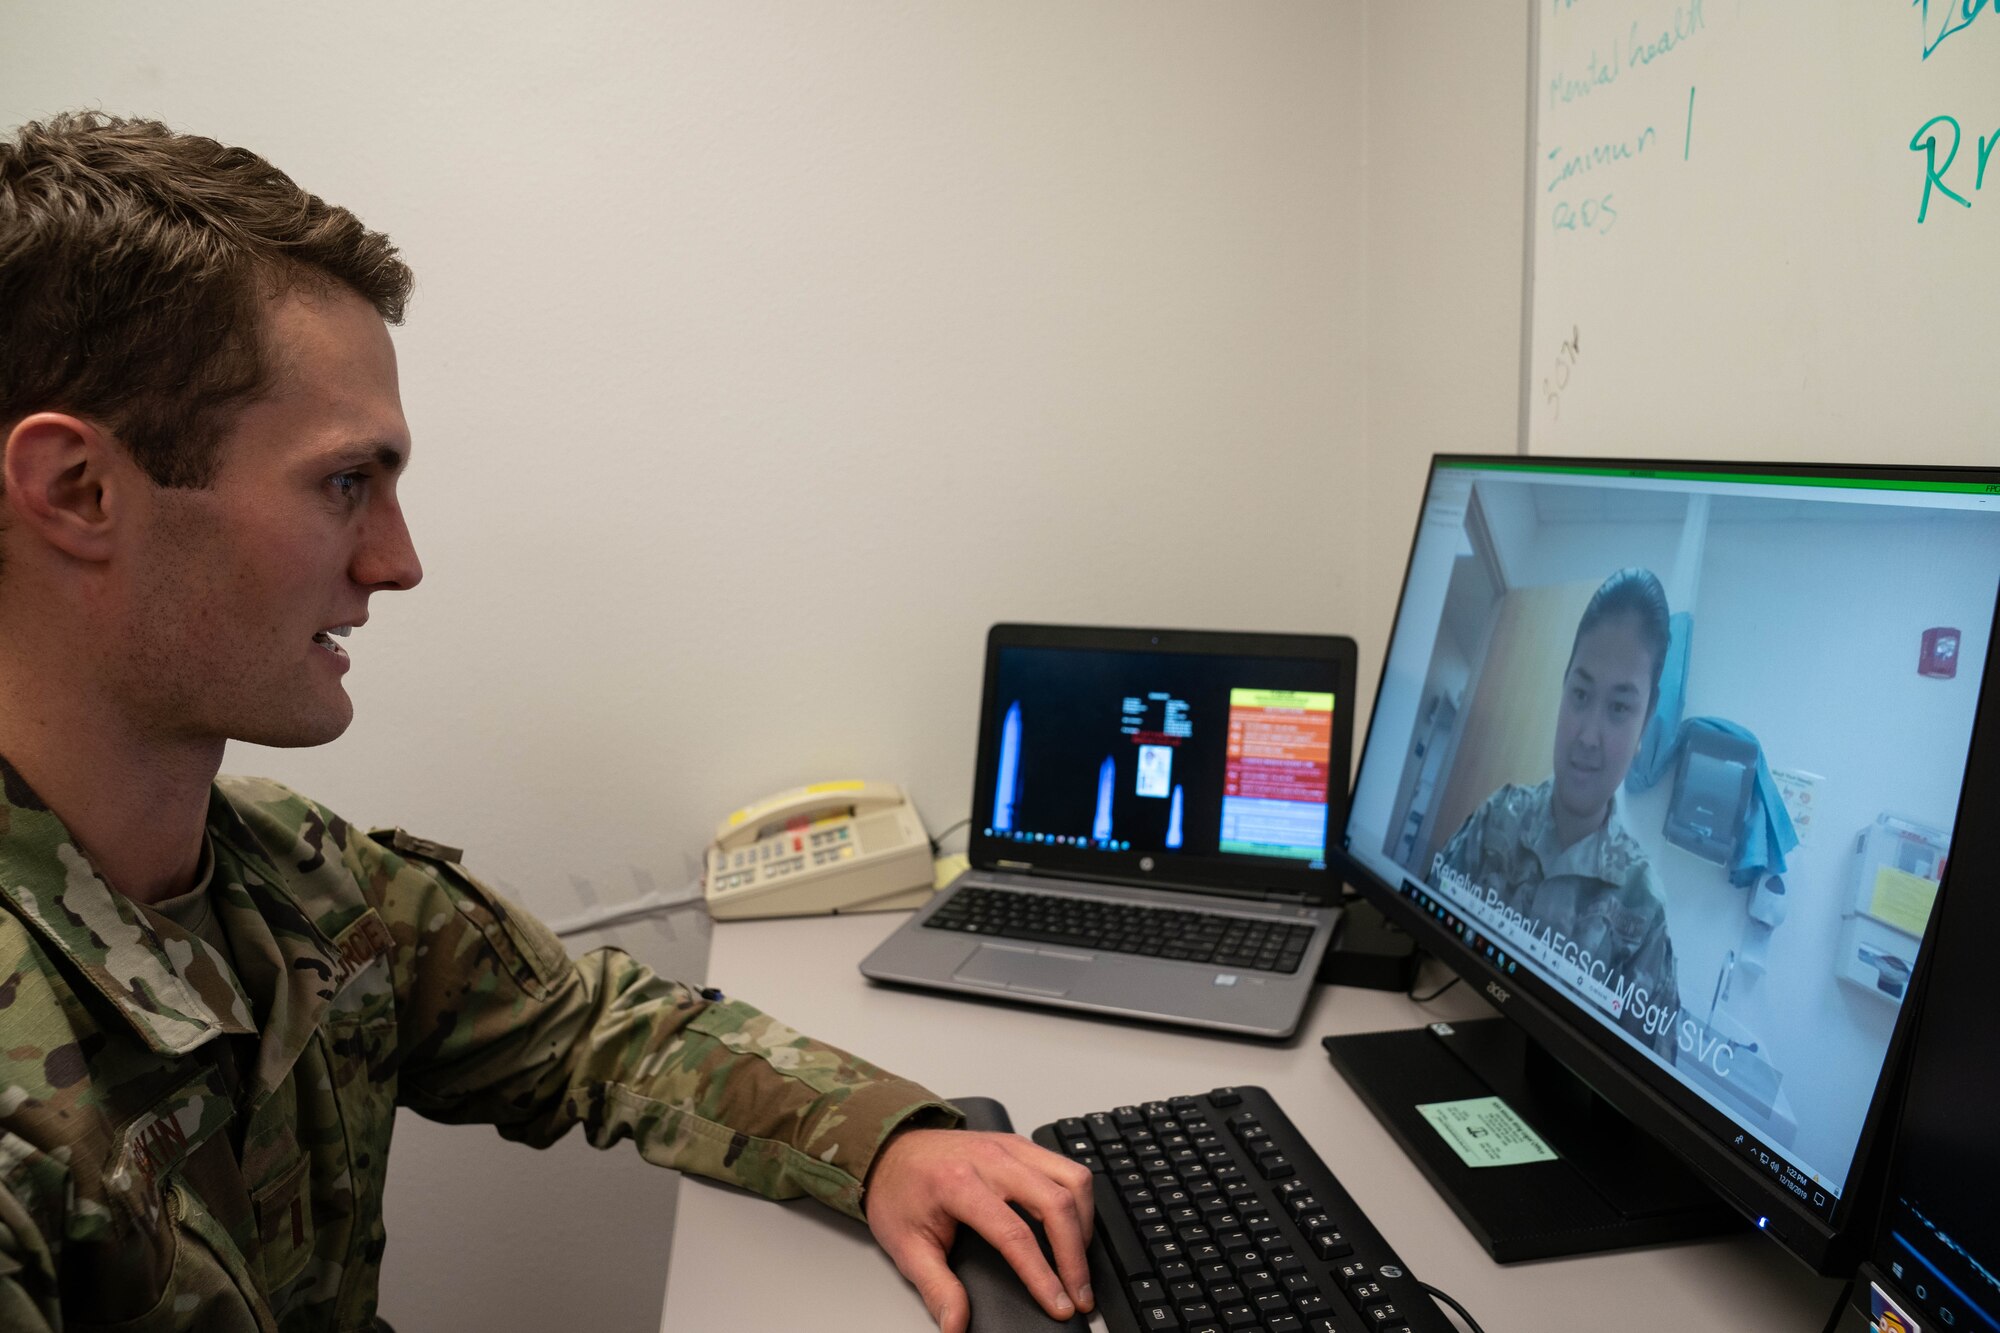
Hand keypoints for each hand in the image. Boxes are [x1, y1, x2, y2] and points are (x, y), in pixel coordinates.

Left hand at [864, 1128, 1095, 1332]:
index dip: (1042, 1275)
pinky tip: (1073, 1227)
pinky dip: (1079, 1200)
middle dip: (1075, 1255)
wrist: (890, 1150)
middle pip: (1056, 1203)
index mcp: (959, 1183)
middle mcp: (991, 1159)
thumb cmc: (898, 1192)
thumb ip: (936, 1288)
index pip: (1015, 1234)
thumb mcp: (906, 1246)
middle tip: (1079, 1293)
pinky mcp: (1021, 1145)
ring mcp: (1010, 1147)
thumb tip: (956, 1325)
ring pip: (1073, 1178)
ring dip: (1085, 1223)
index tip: (1058, 1304)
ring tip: (1079, 1261)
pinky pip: (1066, 1167)